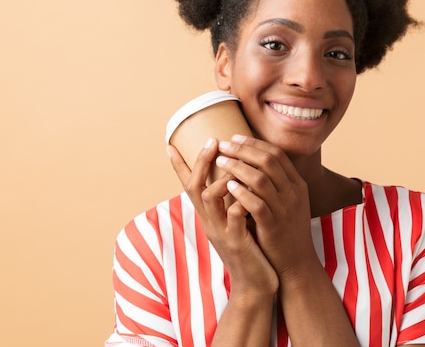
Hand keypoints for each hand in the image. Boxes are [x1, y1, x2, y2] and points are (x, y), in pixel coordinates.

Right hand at [168, 138, 277, 297]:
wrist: (255, 284)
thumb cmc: (249, 250)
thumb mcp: (234, 223)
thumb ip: (229, 202)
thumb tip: (232, 177)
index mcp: (209, 216)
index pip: (188, 186)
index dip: (179, 166)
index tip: (169, 144)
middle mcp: (209, 222)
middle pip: (194, 186)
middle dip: (201, 162)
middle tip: (212, 140)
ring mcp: (221, 232)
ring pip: (210, 198)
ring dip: (221, 179)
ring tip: (235, 167)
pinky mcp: (237, 242)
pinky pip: (234, 216)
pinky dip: (239, 201)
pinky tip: (249, 191)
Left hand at [215, 135, 316, 277]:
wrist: (296, 263)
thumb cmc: (284, 229)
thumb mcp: (287, 201)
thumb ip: (274, 182)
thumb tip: (251, 160)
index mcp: (297, 184)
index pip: (276, 154)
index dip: (254, 143)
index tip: (234, 138)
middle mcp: (293, 193)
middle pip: (268, 161)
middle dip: (243, 150)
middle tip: (222, 145)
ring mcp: (285, 209)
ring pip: (261, 179)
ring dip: (238, 167)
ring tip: (220, 161)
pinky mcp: (274, 226)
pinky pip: (257, 204)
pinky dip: (242, 192)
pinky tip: (228, 185)